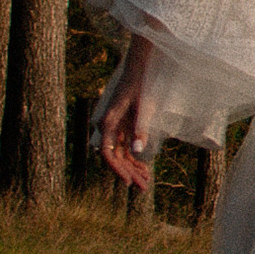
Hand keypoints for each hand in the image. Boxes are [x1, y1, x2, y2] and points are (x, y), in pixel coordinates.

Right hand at [98, 35, 158, 193]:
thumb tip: (137, 150)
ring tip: (146, 181)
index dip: (117, 169)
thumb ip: (140, 128)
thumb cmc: (140, 84)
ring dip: (132, 168)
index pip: (108, 154)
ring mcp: (115, 128)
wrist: (138, 66)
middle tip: (144, 187)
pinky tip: (145, 168)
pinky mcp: (122, 126)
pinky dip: (134, 158)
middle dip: (129, 173)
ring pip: (121, 154)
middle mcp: (109, 128)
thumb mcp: (142, 106)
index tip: (129, 181)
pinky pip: (126, 147)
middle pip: (116, 157)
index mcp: (109, 123)